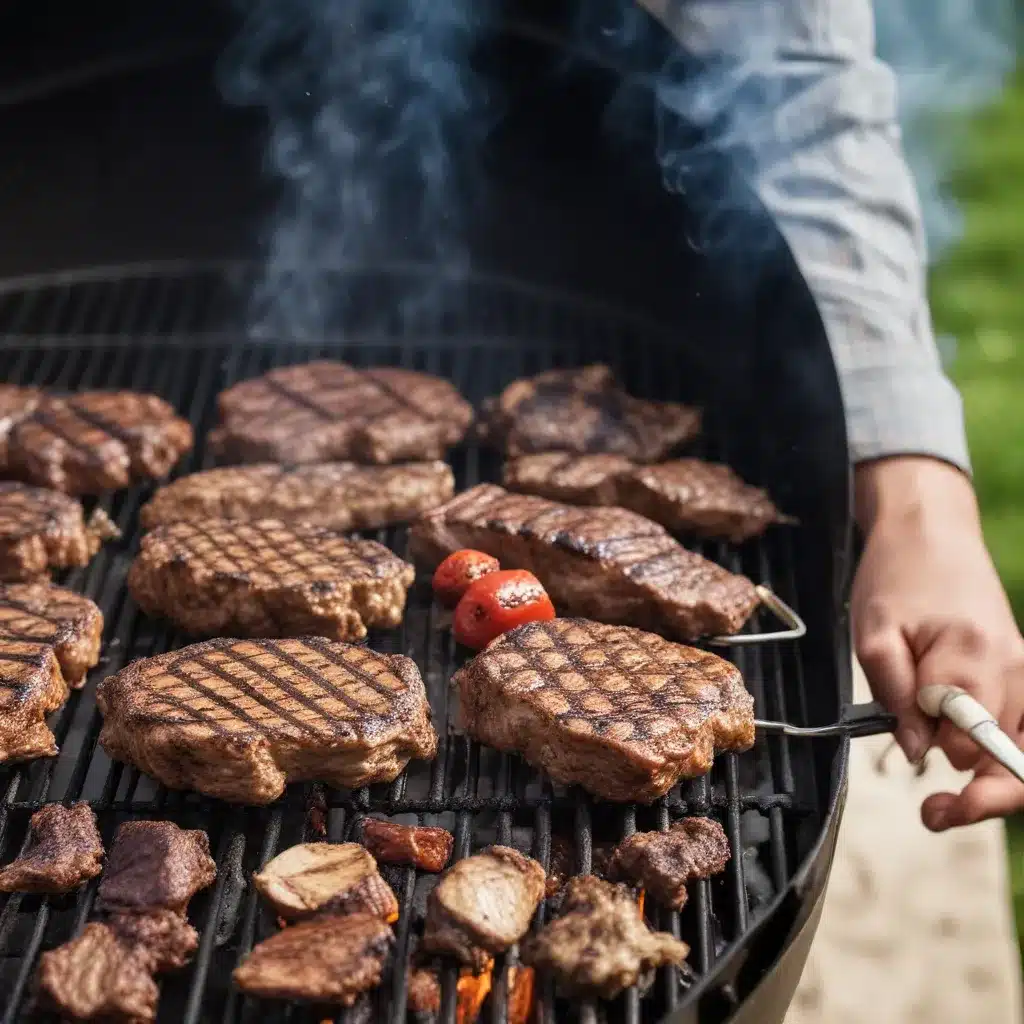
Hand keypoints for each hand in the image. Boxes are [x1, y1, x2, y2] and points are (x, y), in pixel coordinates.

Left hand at [852, 456, 1023, 830]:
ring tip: (942, 803)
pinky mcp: (1022, 675)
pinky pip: (1022, 730)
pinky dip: (997, 756)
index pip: (976, 740)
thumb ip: (894, 694)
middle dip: (981, 797)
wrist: (930, 532)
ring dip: (990, 783)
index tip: (925, 794)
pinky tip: (965, 766)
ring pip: (1023, 749)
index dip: (949, 769)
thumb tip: (917, 751)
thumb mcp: (873, 633)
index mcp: (973, 655)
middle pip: (1016, 758)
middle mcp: (1014, 668)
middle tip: (934, 814)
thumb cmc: (897, 576)